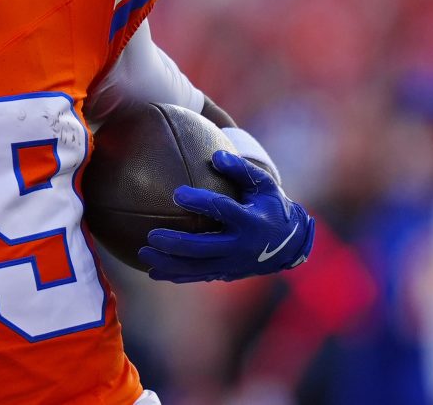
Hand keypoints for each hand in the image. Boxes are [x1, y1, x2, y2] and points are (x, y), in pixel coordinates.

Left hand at [137, 150, 314, 282]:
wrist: (289, 243)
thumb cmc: (270, 206)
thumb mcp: (264, 185)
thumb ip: (241, 169)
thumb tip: (216, 156)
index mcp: (250, 221)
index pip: (222, 210)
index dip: (200, 202)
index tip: (177, 193)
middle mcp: (241, 246)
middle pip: (203, 248)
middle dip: (176, 243)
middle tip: (151, 235)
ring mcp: (233, 264)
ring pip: (197, 268)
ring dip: (169, 263)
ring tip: (143, 254)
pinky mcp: (227, 274)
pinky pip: (198, 276)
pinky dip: (176, 276)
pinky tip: (153, 272)